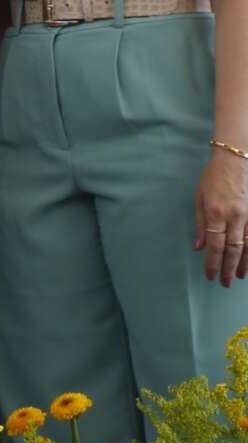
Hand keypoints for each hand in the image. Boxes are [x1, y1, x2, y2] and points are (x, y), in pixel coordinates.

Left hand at [195, 150, 247, 285]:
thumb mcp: (199, 197)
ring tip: (240, 277)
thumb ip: (199, 223)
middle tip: (225, 283)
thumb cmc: (213, 178)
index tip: (210, 275)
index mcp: (216, 213)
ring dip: (245, 264)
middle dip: (228, 268)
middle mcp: (235, 216)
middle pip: (233, 249)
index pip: (214, 245)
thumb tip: (198, 246)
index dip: (212, 262)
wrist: (236, 160)